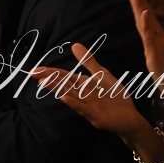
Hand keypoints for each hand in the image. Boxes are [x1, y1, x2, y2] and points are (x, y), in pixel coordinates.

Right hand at [32, 44, 148, 138]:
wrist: (131, 118)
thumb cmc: (115, 98)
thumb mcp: (102, 75)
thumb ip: (88, 61)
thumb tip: (74, 44)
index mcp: (82, 85)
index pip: (63, 76)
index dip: (49, 71)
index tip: (35, 68)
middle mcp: (81, 95)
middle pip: (63, 84)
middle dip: (48, 78)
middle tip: (32, 73)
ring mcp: (87, 106)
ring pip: (70, 95)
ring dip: (57, 88)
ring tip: (43, 81)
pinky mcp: (96, 117)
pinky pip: (83, 108)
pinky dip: (73, 103)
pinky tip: (64, 97)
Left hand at [125, 0, 163, 114]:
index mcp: (160, 39)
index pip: (147, 15)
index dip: (140, 0)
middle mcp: (159, 39)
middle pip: (145, 14)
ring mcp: (158, 46)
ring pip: (146, 22)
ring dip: (140, 4)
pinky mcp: (157, 56)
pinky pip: (150, 39)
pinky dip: (147, 25)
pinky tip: (144, 13)